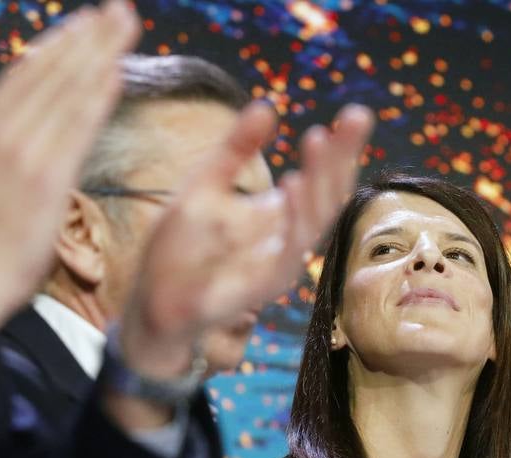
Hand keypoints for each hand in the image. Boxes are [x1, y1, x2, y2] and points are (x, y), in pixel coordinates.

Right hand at [0, 1, 139, 367]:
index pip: (28, 72)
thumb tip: (35, 133)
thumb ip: (12, 151)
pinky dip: (97, 94)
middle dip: (88, 35)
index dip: (63, 42)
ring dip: (100, 51)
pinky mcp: (44, 177)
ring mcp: (22, 151)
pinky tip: (117, 71)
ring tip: (126, 23)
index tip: (90, 21)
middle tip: (120, 8)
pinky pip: (76, 126)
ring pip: (66, 88)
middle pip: (51, 69)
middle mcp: (2, 130)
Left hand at [118, 102, 373, 379]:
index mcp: (279, 213)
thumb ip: (236, 148)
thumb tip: (267, 106)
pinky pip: (290, 249)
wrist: (154, 298)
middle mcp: (288, 236)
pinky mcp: (265, 283)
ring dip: (320, 180)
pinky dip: (295, 217)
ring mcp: (281, 261)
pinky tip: (294, 184)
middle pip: (329, 194)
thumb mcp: (206, 183)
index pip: (321, 176)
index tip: (357, 114)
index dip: (340, 147)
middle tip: (357, 118)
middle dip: (342, 156)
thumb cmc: (180, 248)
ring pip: (316, 219)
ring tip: (319, 140)